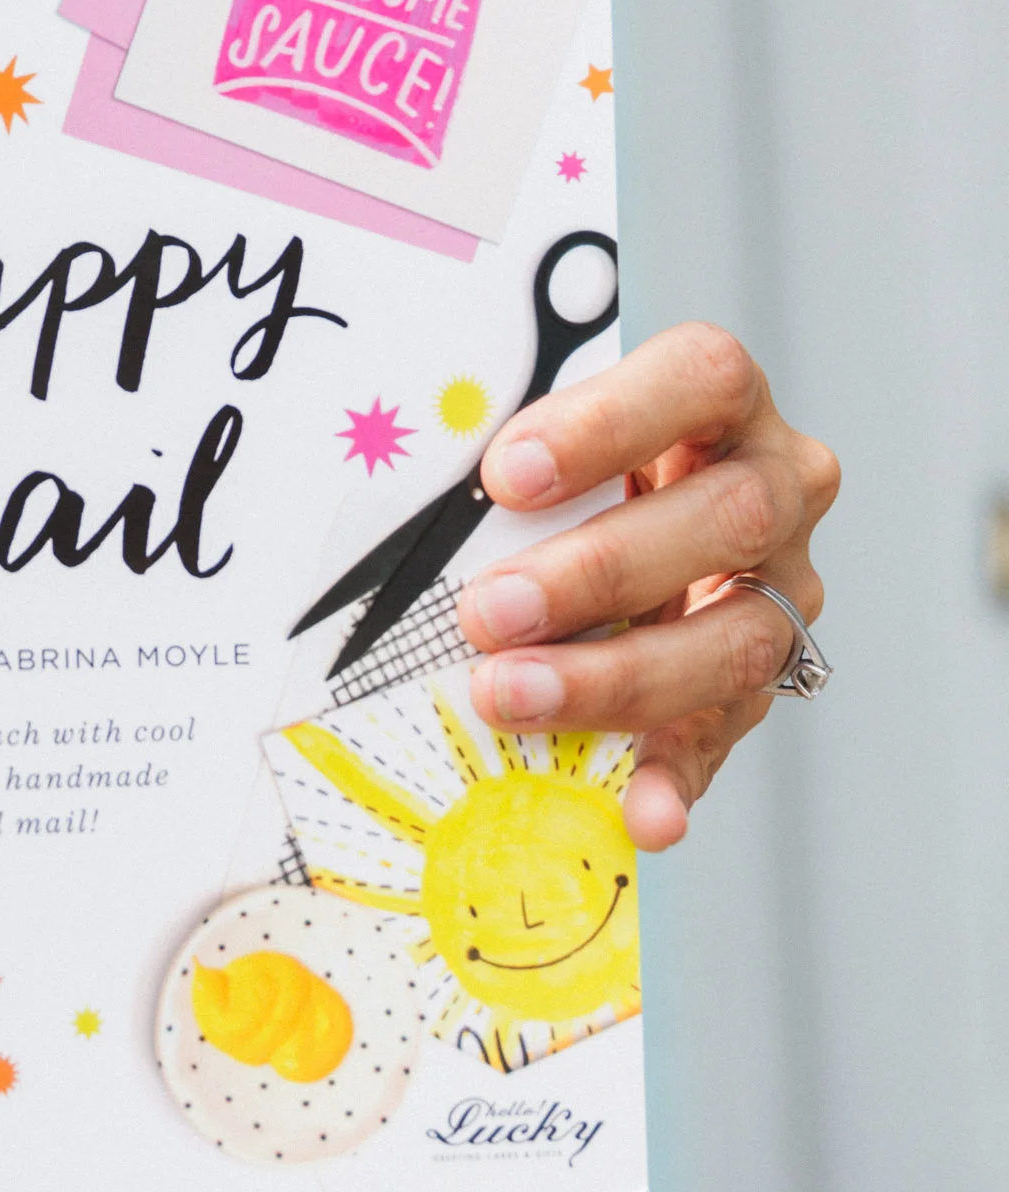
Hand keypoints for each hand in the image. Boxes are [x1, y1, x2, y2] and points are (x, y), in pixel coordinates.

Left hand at [455, 322, 838, 851]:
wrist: (629, 549)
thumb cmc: (568, 484)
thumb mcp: (544, 453)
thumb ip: (507, 468)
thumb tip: (409, 498)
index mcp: (722, 405)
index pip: (703, 378)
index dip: (610, 423)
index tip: (507, 475)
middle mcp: (777, 489)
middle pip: (730, 515)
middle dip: (602, 570)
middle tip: (492, 609)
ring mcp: (781, 592)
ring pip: (739, 636)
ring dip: (617, 676)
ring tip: (510, 695)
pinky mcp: (755, 687)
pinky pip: (725, 739)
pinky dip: (676, 779)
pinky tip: (642, 813)